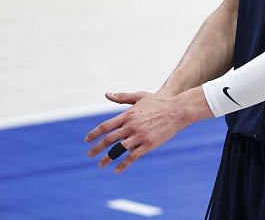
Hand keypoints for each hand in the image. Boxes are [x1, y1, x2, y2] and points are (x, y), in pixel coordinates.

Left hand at [84, 88, 211, 173]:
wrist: (177, 111)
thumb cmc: (158, 102)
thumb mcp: (140, 96)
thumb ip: (122, 97)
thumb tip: (107, 94)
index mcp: (127, 115)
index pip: (105, 126)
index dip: (94, 134)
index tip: (87, 140)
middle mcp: (131, 126)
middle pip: (109, 139)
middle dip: (97, 148)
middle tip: (90, 154)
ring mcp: (139, 136)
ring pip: (118, 150)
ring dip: (107, 158)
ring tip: (100, 164)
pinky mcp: (148, 145)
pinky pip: (132, 157)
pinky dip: (123, 164)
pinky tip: (117, 170)